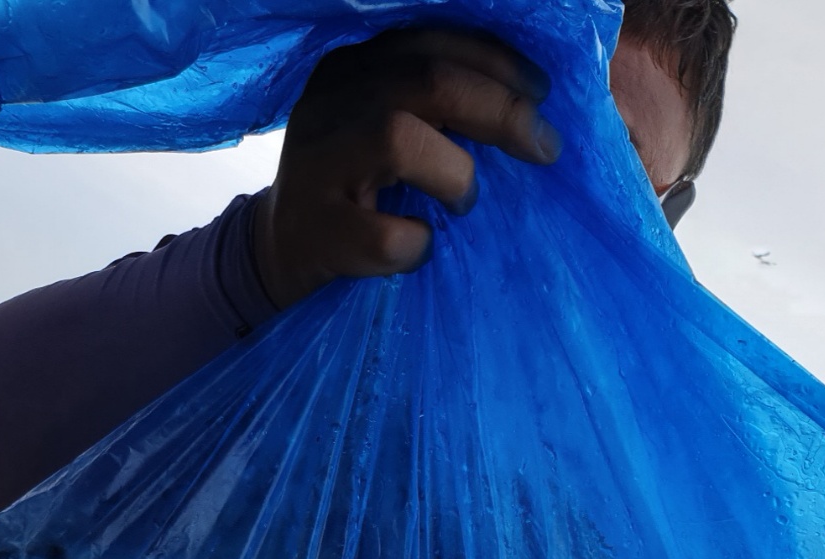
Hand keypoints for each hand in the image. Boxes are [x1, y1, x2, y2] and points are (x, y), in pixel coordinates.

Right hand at [251, 28, 561, 309]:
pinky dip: (416, 245)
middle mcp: (332, 100)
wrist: (280, 250)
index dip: (499, 64)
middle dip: (501, 112)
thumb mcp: (387, 126)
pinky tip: (419, 248)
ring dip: (455, 174)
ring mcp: (318, 162)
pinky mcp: (317, 228)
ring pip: (399, 138)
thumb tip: (530, 110)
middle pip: (429, 79)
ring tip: (462, 202)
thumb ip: (436, 106)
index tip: (542, 94)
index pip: (434, 42)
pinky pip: (385, 235)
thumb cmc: (355, 187)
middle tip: (544, 148)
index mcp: (354, 66)